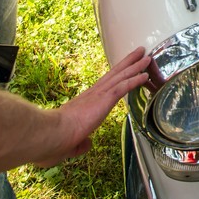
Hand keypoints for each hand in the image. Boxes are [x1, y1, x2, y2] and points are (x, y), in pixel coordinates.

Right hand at [31, 47, 151, 167]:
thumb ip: (81, 144)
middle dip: (128, 62)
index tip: (122, 70)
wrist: (52, 134)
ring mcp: (99, 95)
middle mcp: (93, 94)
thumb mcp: (70, 144)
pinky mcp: (104, 99)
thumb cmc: (55, 141)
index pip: (104, 86)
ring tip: (147, 58)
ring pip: (121, 76)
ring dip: (136, 66)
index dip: (115, 77)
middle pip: (114, 73)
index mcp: (85, 102)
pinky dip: (135, 80)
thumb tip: (87, 145)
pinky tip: (145, 75)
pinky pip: (124, 86)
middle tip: (139, 53)